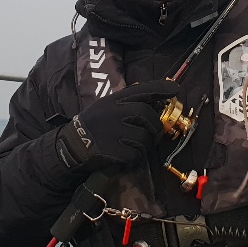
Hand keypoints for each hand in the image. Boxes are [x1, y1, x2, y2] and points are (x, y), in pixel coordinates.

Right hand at [56, 80, 179, 172]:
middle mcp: (114, 112)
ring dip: (143, 145)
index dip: (160, 89)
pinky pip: (136, 154)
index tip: (175, 89)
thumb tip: (154, 103)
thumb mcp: (106, 107)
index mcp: (113, 100)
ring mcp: (114, 131)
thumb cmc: (93, 126)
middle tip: (151, 132)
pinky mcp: (114, 150)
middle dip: (154, 126)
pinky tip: (124, 156)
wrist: (72, 146)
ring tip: (132, 146)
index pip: (141, 90)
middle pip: (147, 115)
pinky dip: (134, 158)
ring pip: (144, 138)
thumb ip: (126, 103)